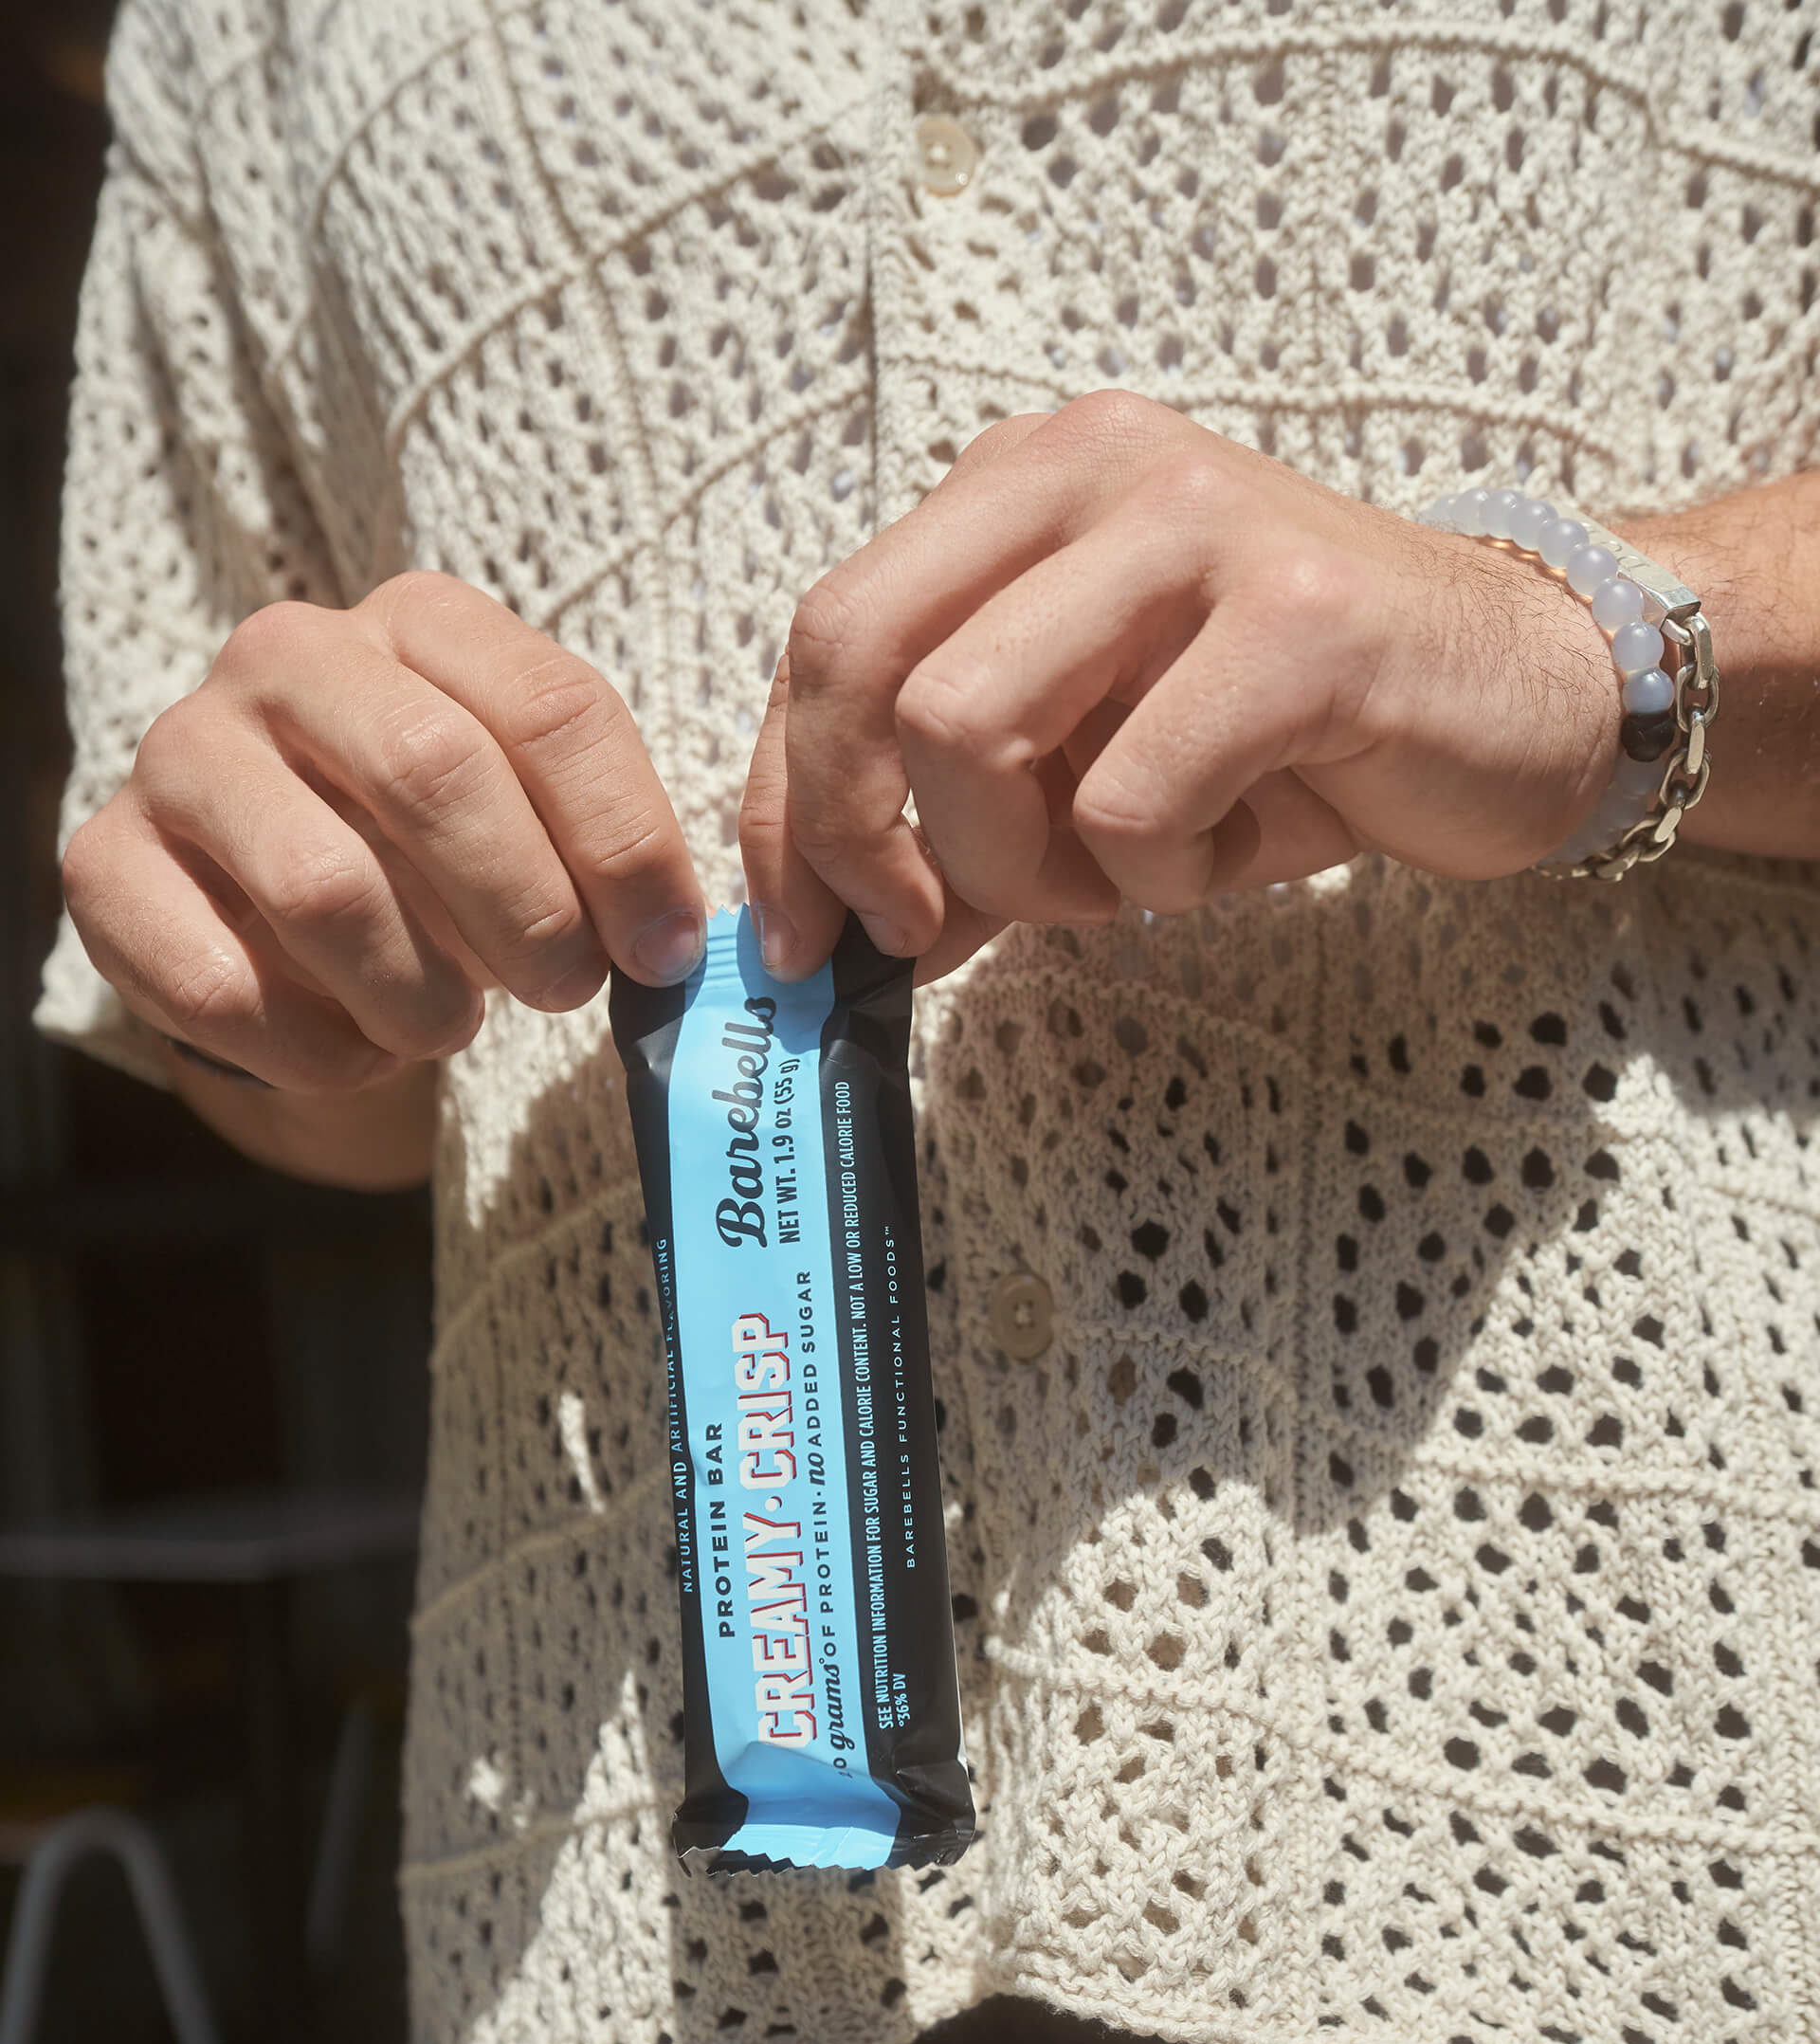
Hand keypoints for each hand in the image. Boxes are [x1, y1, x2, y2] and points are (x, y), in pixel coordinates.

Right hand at [63, 572, 705, 1090]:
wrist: (271, 909)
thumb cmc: (434, 858)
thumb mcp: (532, 819)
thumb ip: (605, 852)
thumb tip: (670, 942)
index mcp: (418, 623)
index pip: (551, 707)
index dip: (625, 842)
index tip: (665, 949)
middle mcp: (287, 657)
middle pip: (436, 773)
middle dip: (527, 912)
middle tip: (566, 991)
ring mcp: (182, 752)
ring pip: (326, 888)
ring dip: (418, 995)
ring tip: (448, 1026)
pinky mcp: (107, 862)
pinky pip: (223, 983)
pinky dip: (317, 1050)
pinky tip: (355, 1048)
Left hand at [739, 393, 1616, 981]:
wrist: (1528, 696)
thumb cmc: (1294, 739)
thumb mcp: (1095, 779)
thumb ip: (964, 834)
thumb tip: (838, 941)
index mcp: (1021, 483)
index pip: (827, 632)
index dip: (783, 801)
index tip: (797, 936)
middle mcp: (1094, 466)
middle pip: (860, 658)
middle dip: (857, 836)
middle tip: (918, 936)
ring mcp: (1197, 526)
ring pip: (967, 728)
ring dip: (1020, 867)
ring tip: (1123, 879)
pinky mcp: (1299, 619)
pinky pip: (1128, 800)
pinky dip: (1154, 880)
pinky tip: (1226, 854)